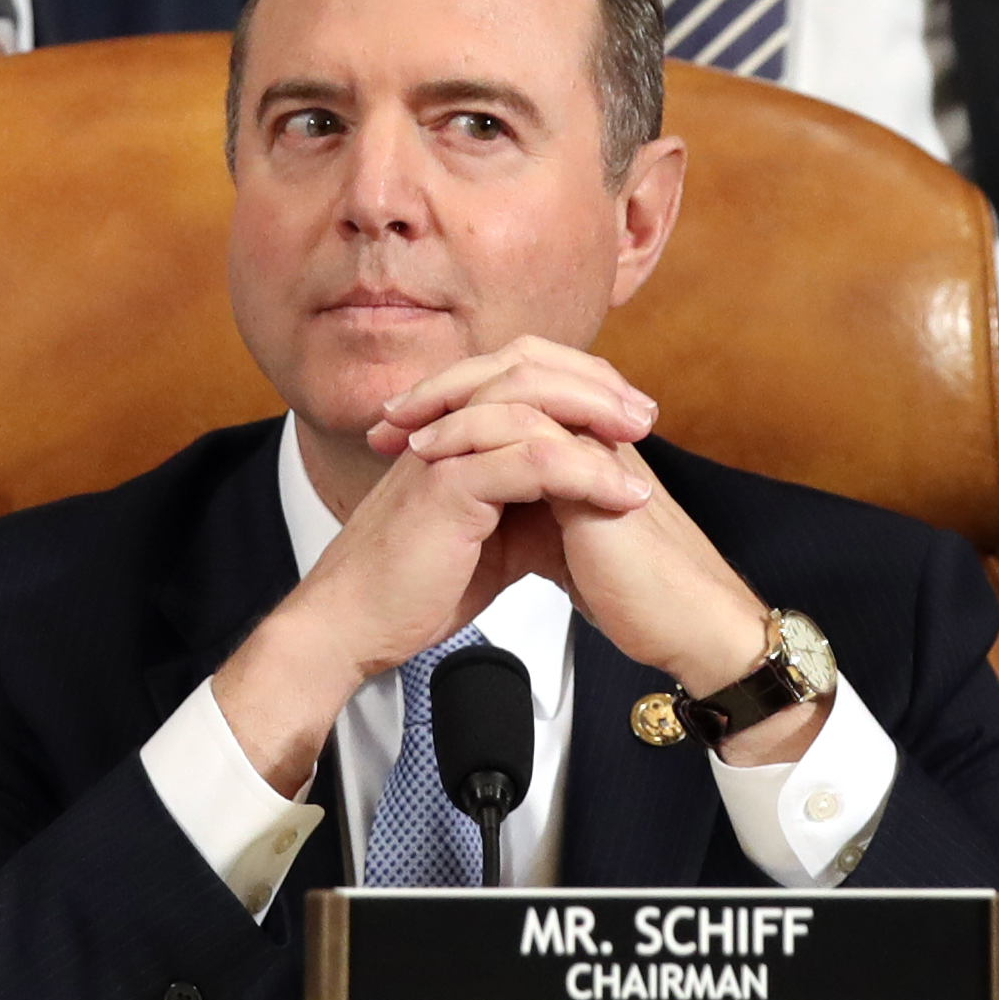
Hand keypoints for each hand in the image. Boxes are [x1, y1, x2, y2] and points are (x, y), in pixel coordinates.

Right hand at [209, 342, 668, 791]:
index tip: (631, 414)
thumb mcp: (489, 539)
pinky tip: (621, 496)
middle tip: (644, 414)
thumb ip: (527, 508)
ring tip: (641, 444)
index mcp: (455, 433)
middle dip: (597, 389)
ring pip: (533, 409)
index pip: (525, 379)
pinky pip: (531, 462)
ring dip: (597, 422)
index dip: (582, 386)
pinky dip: (586, 475)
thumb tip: (579, 502)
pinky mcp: (448, 486)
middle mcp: (448, 431)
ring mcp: (446, 453)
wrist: (353, 625)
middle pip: (532, 374)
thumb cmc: (410, 586)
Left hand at [385, 343, 801, 765]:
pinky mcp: (597, 472)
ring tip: (401, 427)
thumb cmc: (634, 590)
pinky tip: (433, 459)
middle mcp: (595, 428)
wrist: (687, 624)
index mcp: (588, 436)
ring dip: (450, 400)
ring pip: (520, 384)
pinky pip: (527, 431)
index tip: (402, 426)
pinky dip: (471, 437)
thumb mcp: (566, 542)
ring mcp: (598, 443)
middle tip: (391, 411)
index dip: (459, 395)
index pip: (520, 383)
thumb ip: (533, 510)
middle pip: (518, 364)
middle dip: (447, 382)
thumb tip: (484, 510)